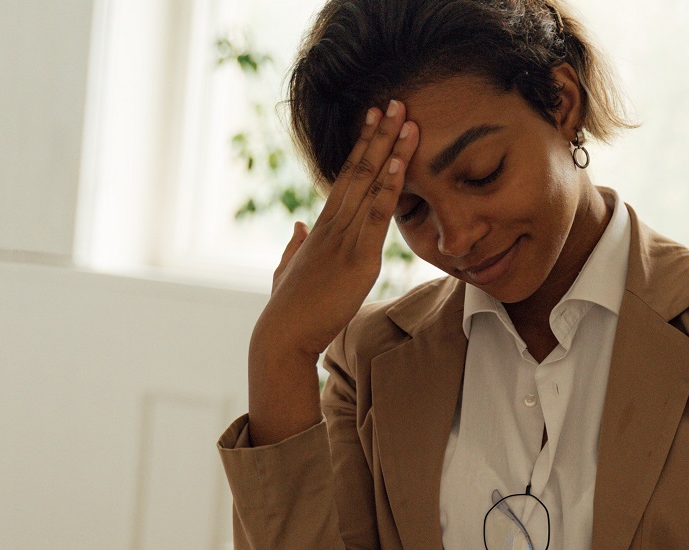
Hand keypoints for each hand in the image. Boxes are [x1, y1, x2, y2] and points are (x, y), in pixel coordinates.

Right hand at [247, 100, 418, 443]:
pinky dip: (389, 187)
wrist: (283, 337)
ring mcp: (345, 239)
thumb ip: (294, 247)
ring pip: (370, 184)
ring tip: (405, 118)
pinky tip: (400, 163)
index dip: (362, 147)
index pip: (346, 178)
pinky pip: (377, 216)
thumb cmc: (288, 310)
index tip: (374, 119)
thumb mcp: (288, 271)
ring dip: (390, 149)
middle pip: (359, 170)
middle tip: (396, 101)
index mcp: (321, 228)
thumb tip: (298, 228)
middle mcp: (333, 225)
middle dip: (379, 135)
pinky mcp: (359, 259)